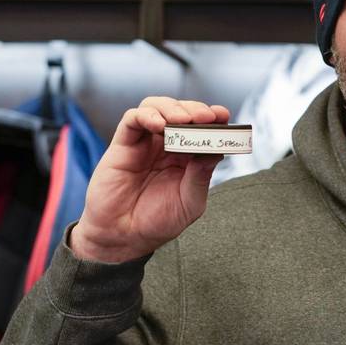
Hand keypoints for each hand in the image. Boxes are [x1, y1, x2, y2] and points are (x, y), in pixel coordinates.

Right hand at [70, 97, 228, 262]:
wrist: (122, 237)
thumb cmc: (156, 222)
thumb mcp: (189, 203)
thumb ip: (201, 176)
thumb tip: (216, 150)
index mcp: (187, 158)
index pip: (202, 128)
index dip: (213, 118)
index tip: (223, 116)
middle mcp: (166, 146)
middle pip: (181, 111)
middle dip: (195, 109)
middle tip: (206, 117)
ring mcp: (145, 143)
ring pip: (157, 107)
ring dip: (172, 108)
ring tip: (182, 120)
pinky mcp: (123, 144)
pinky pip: (133, 119)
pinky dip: (147, 115)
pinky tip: (159, 125)